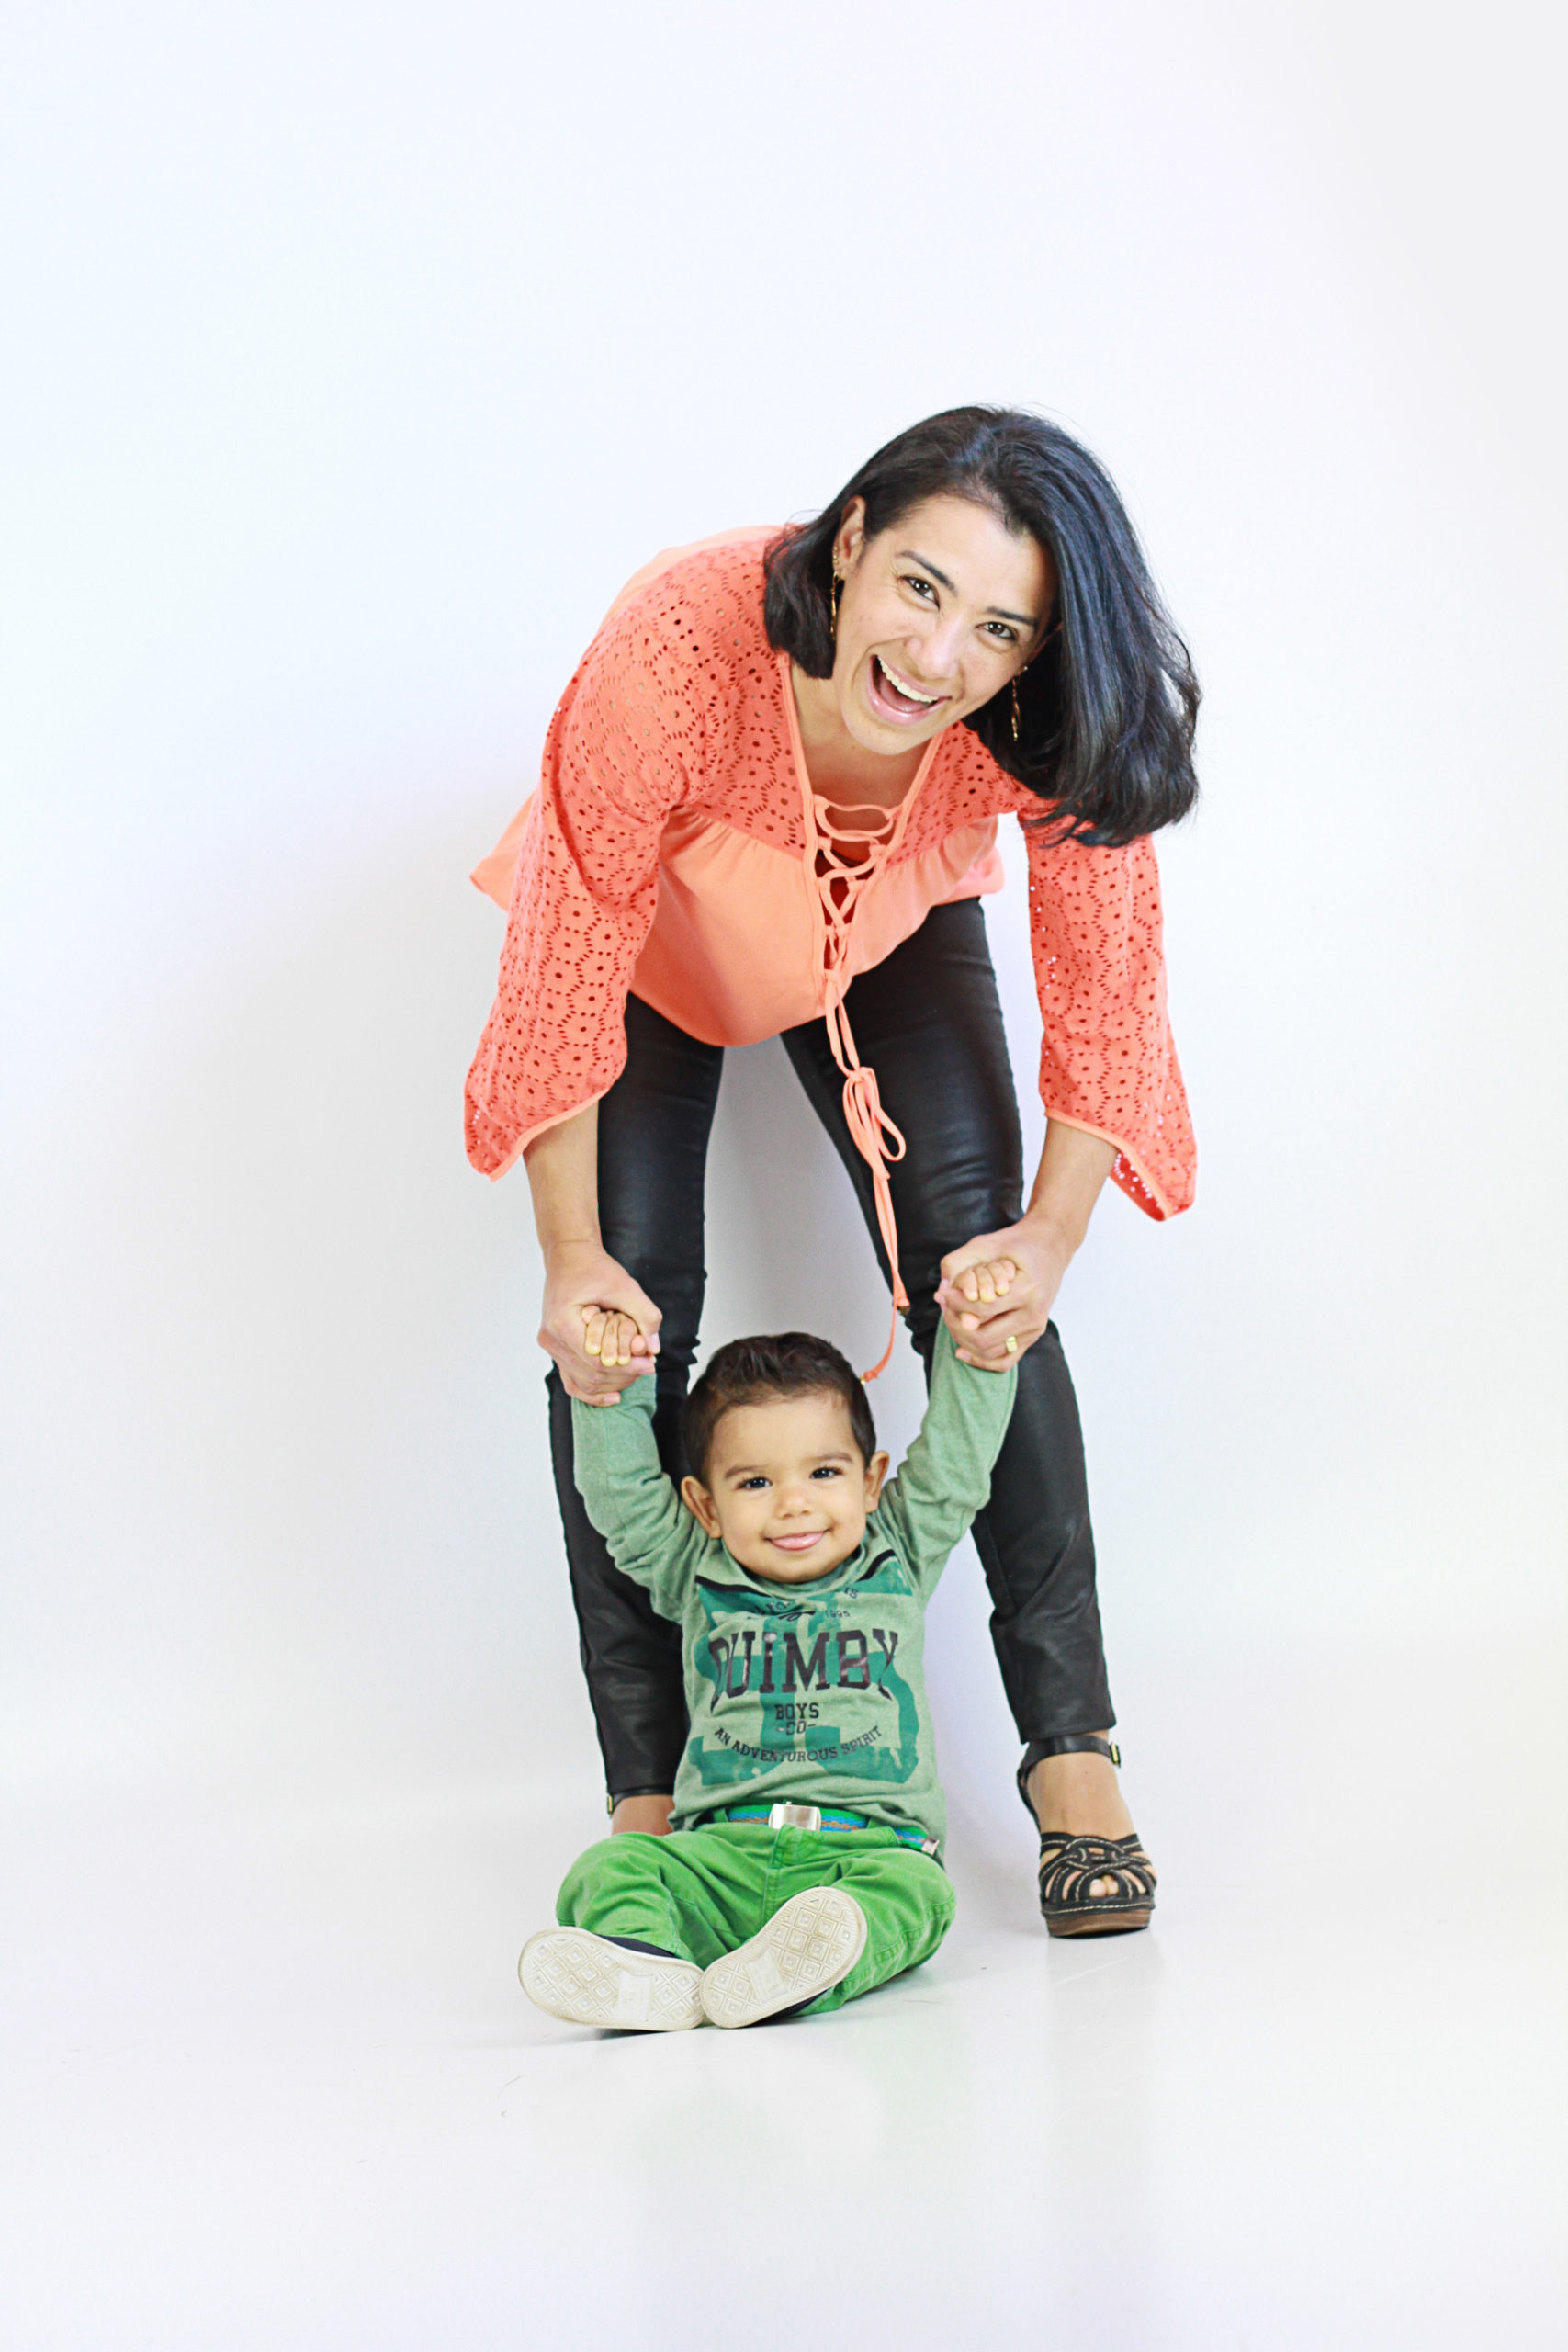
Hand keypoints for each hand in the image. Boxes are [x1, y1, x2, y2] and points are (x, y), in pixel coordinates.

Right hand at [538, 1240, 660, 1405]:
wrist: (570, 1258)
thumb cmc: (596, 1269)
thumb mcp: (625, 1286)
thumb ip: (644, 1315)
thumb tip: (653, 1349)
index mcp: (563, 1322)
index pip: (598, 1360)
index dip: (628, 1367)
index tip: (650, 1363)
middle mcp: (551, 1338)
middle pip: (591, 1375)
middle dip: (624, 1376)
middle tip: (648, 1367)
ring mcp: (550, 1346)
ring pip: (583, 1382)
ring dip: (613, 1383)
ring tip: (637, 1374)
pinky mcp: (555, 1349)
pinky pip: (572, 1380)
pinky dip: (592, 1391)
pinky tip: (615, 1396)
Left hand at [935, 1219, 1072, 1370]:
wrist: (1049, 1249)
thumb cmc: (1016, 1245)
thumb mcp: (987, 1243)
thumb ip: (962, 1264)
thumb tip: (940, 1292)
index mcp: (1027, 1291)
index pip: (981, 1309)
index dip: (955, 1304)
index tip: (943, 1293)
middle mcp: (1034, 1315)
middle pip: (983, 1336)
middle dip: (956, 1324)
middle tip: (945, 1307)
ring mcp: (1035, 1330)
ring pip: (990, 1351)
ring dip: (963, 1340)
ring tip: (952, 1319)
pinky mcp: (1032, 1337)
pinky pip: (1004, 1361)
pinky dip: (981, 1360)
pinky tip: (961, 1350)